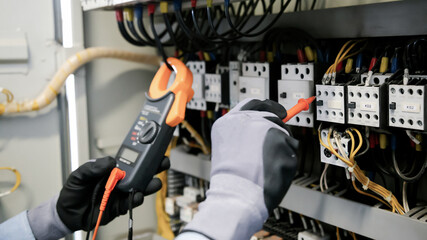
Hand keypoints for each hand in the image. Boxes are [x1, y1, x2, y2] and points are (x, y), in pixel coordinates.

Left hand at [56, 156, 169, 231]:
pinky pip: (131, 203)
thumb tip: (110, 162)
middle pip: (140, 172)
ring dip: (149, 184)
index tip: (151, 146)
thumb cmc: (74, 191)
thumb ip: (93, 167)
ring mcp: (121, 193)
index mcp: (112, 169)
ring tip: (155, 182)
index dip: (142, 153)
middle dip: (153, 166)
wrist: (67, 214)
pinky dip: (136, 199)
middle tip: (162, 162)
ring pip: (140, 187)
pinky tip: (139, 195)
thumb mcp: (79, 175)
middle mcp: (120, 180)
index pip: (130, 159)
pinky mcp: (120, 207)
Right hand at [183, 99, 298, 239]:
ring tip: (267, 166)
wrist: (237, 195)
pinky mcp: (282, 141)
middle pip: (273, 114)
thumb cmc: (232, 178)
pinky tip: (274, 170)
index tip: (279, 111)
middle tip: (280, 139)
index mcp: (230, 120)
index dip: (269, 106)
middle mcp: (248, 120)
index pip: (254, 103)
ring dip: (282, 148)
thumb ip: (244, 133)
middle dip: (280, 127)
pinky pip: (291, 150)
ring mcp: (266, 129)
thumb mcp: (228, 146)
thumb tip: (266, 128)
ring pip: (284, 134)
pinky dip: (287, 161)